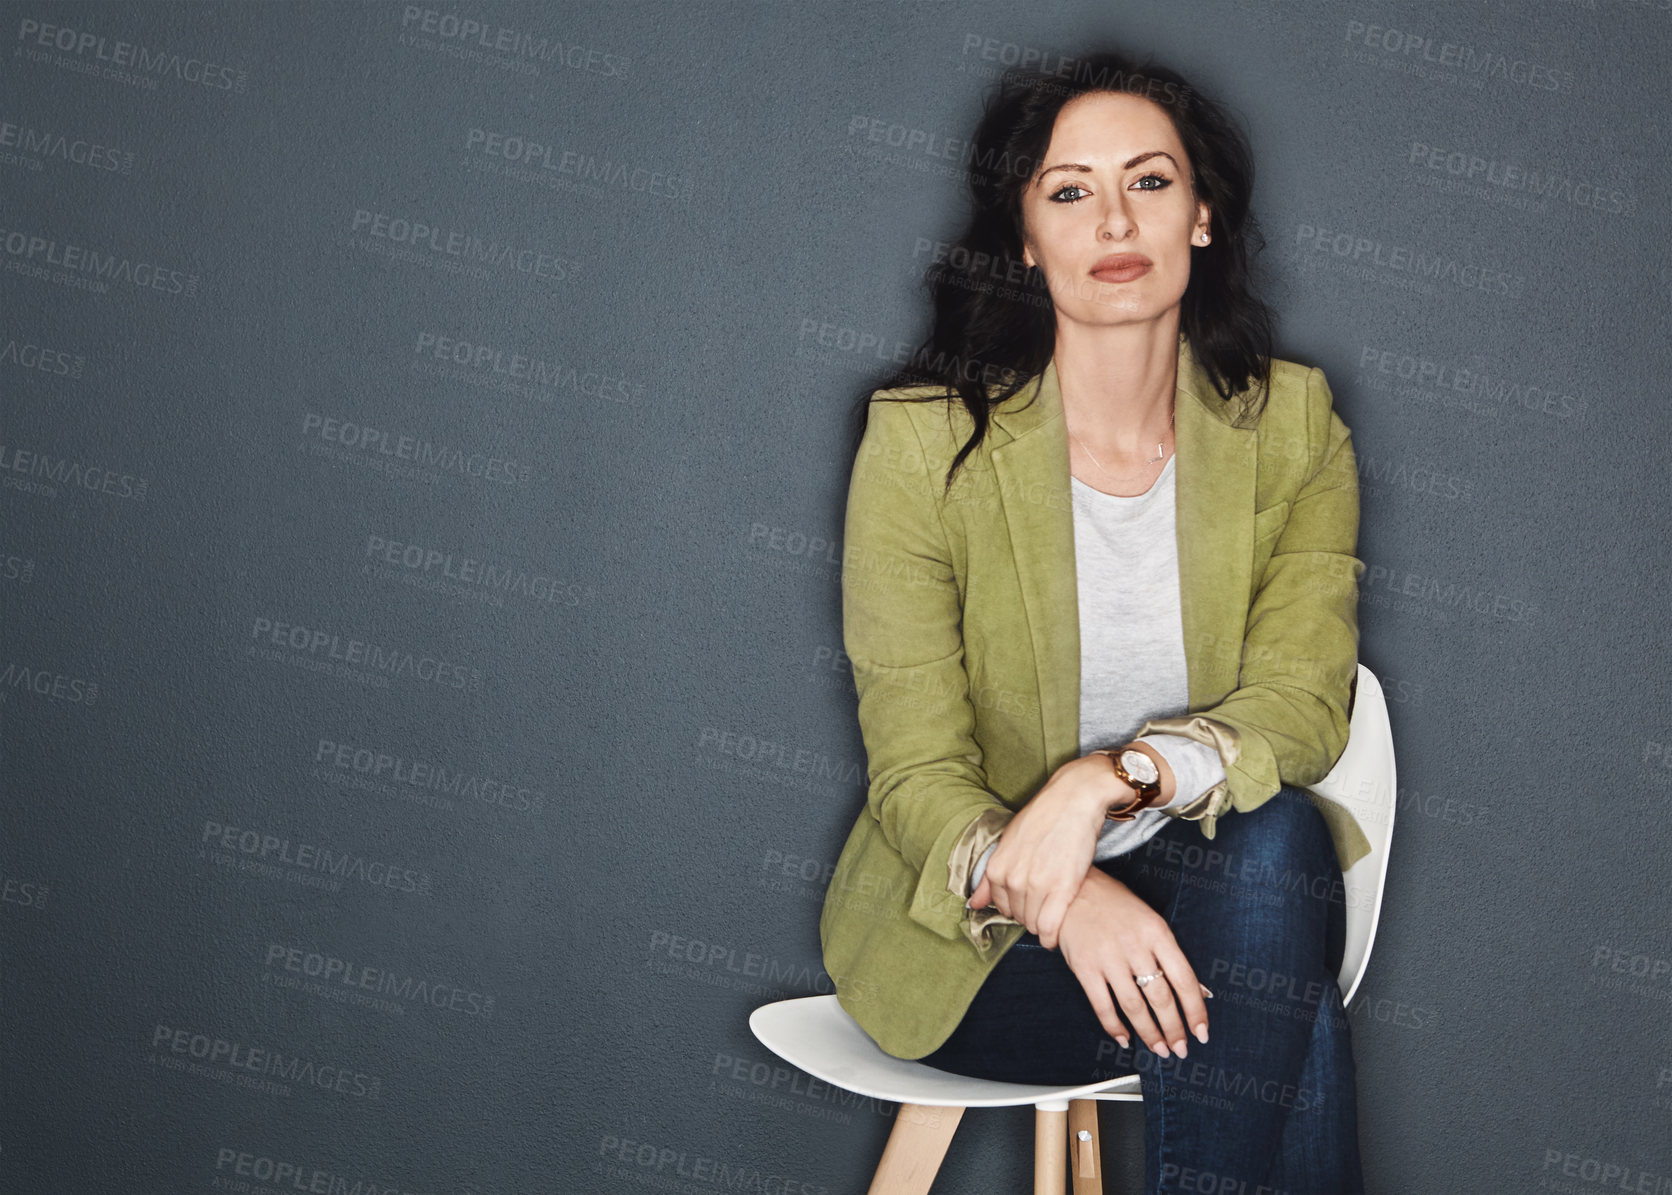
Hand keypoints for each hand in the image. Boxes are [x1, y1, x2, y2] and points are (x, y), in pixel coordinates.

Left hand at [966, 755, 1121, 949]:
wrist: (1074, 800)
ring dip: (1042, 924)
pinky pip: (1049, 928)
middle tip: (1046, 902)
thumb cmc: (1043, 818)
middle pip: (1019, 917)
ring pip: (1034, 924)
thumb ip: (989, 878)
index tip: (1030, 900)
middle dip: (1031, 915)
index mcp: (996, 868)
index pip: (1002, 907)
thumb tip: (973, 905)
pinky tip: (1055, 932)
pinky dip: (1051, 935)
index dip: (1018, 906)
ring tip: (1054, 911)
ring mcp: (1036, 886)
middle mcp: (1012, 879)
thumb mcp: (1008, 842)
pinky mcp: (1062, 890)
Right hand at [1055, 868, 1210, 1057]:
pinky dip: (1115, 1027)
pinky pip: (1103, 1006)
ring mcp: (1108, 958)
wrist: (1070, 892)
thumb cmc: (1115, 905)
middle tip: (1181, 1049)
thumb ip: (1170, 956)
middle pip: (1161, 997)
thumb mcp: (1150, 921)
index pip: (1184, 978)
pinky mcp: (1084, 968)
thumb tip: (1198, 991)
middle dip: (1174, 1029)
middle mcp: (1134, 945)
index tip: (1201, 1032)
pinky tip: (1125, 1039)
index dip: (1195, 1009)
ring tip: (1160, 1049)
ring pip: (1134, 1006)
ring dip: (1149, 1033)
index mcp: (1156, 932)